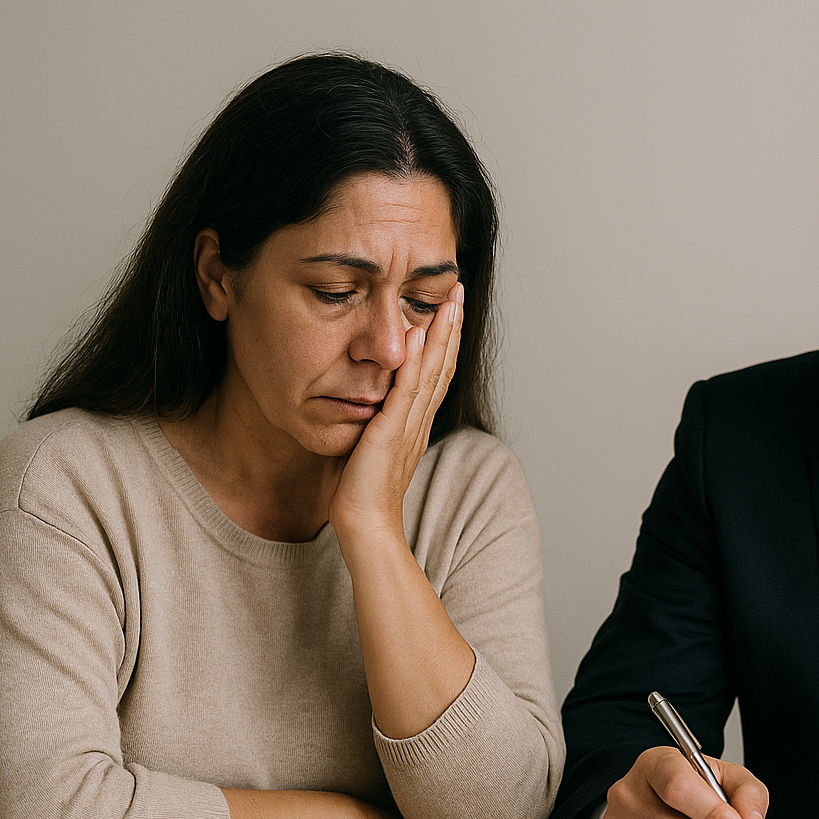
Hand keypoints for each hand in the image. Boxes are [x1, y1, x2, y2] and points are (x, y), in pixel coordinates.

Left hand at [330, 283, 463, 540]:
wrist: (365, 525)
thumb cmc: (360, 495)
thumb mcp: (370, 448)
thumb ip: (374, 422)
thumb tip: (367, 400)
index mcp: (414, 423)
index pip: (435, 374)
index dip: (444, 341)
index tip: (447, 310)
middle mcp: (418, 421)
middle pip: (442, 366)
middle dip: (450, 328)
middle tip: (458, 293)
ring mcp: (409, 425)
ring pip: (432, 372)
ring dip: (442, 335)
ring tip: (449, 302)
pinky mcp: (392, 432)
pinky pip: (408, 390)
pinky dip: (417, 362)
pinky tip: (420, 334)